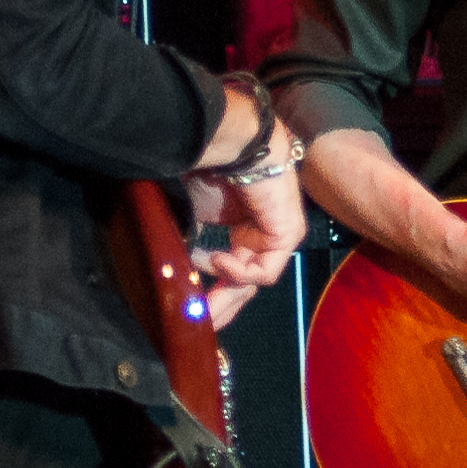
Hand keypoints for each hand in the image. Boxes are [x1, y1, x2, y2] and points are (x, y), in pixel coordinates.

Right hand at [184, 118, 305, 324]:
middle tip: (200, 323)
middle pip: (245, 282)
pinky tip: (219, 260)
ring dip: (226, 290)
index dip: (213, 293)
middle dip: (221, 305)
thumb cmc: (211, 167)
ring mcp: (278, 234)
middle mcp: (263, 233)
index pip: (233, 271)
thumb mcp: (197, 214)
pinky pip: (265, 272)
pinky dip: (239, 271)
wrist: (234, 144)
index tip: (192, 312)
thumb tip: (178, 267)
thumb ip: (195, 242)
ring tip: (203, 286)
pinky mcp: (288, 234)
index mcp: (244, 228)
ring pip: (254, 281)